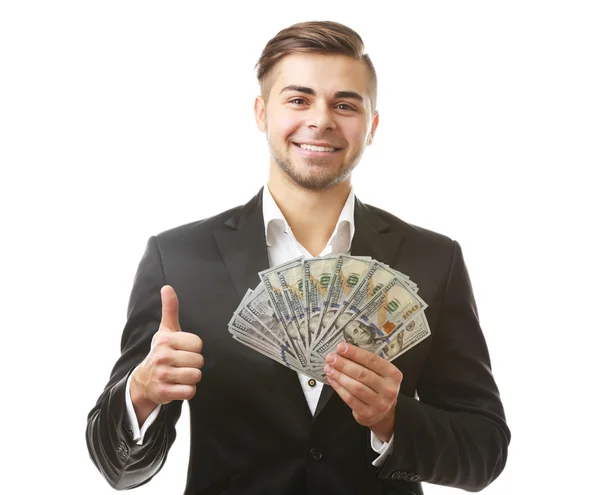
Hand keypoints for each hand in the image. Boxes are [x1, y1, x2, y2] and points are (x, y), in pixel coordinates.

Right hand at [130, 285, 203, 423]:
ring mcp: (162, 375)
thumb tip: (167, 287)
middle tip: (181, 363)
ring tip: (180, 374)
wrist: (144, 380)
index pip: (198, 344)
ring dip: (192, 377)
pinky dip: (188, 390)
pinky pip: (190, 392)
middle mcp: (162, 356)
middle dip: (193, 364)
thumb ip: (170, 309)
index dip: (194, 348)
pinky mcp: (164, 392)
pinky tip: (178, 385)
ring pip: (196, 376)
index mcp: (165, 340)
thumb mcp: (165, 330)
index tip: (183, 350)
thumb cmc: (161, 352)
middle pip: (199, 361)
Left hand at [324, 343, 402, 441]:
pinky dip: (339, 388)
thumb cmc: (379, 387)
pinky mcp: (367, 414)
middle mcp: (389, 389)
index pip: (372, 360)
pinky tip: (332, 380)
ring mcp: (379, 404)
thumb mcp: (381, 374)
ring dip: (339, 376)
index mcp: (393, 374)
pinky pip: (350, 399)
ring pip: (355, 387)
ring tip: (329, 368)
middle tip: (331, 358)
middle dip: (344, 364)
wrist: (384, 413)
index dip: (355, 353)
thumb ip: (367, 363)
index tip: (341, 347)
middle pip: (362, 374)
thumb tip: (344, 351)